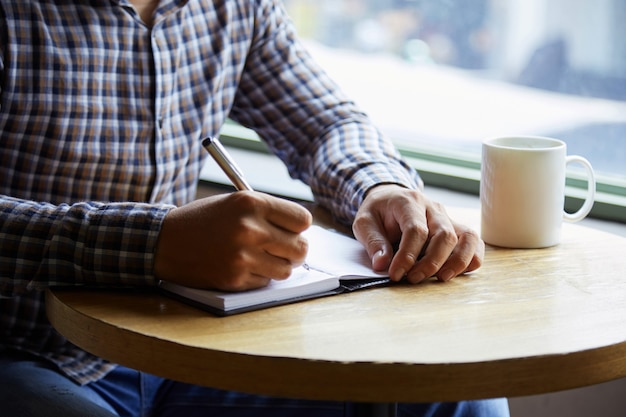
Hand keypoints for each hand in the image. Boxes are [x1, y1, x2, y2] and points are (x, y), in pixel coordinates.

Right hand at [154, 191, 311, 290]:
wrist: (165, 241)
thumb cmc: (203, 220)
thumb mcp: (235, 202)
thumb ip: (268, 213)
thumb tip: (302, 231)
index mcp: (252, 203)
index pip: (302, 219)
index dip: (298, 227)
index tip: (291, 230)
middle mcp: (250, 228)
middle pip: (300, 247)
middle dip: (294, 249)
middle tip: (281, 248)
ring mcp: (243, 256)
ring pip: (286, 269)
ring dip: (277, 265)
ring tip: (258, 256)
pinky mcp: (235, 278)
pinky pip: (265, 282)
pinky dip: (257, 276)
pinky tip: (240, 265)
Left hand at [352, 184, 483, 283]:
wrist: (390, 198)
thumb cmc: (378, 212)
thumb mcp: (364, 222)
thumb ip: (373, 242)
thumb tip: (382, 264)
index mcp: (409, 202)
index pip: (416, 230)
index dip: (407, 256)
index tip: (395, 274)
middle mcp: (433, 208)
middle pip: (445, 235)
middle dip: (431, 262)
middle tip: (412, 279)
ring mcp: (448, 217)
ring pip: (467, 237)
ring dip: (457, 261)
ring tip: (441, 278)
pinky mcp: (456, 228)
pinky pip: (474, 241)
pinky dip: (471, 258)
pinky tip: (456, 272)